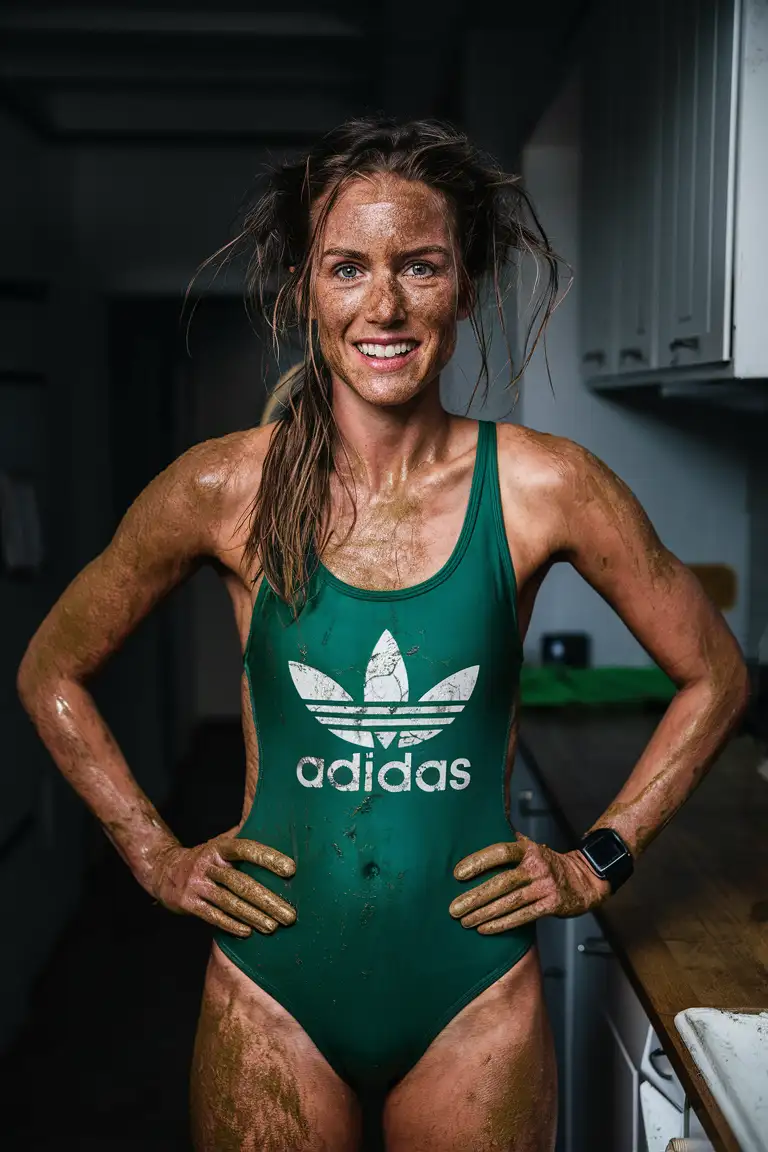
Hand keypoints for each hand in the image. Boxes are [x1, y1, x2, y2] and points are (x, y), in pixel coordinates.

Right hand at [148, 832, 296, 937]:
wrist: (164, 870)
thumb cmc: (205, 858)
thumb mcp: (221, 842)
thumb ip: (245, 834)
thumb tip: (279, 825)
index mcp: (219, 847)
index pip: (246, 849)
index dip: (268, 858)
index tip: (291, 870)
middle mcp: (207, 864)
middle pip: (241, 883)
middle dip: (267, 900)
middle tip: (289, 915)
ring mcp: (196, 883)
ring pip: (229, 902)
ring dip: (253, 916)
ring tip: (273, 927)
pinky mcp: (188, 902)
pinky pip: (212, 916)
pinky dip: (231, 925)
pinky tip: (248, 932)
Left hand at [449, 832, 611, 933]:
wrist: (584, 879)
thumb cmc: (548, 864)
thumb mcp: (531, 847)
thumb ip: (509, 844)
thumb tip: (479, 830)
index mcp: (528, 849)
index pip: (500, 851)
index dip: (477, 862)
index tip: (456, 874)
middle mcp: (536, 866)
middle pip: (501, 882)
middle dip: (475, 897)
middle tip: (454, 908)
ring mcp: (545, 886)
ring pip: (509, 902)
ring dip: (484, 913)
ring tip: (465, 921)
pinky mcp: (552, 904)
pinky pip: (523, 916)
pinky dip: (502, 924)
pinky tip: (485, 929)